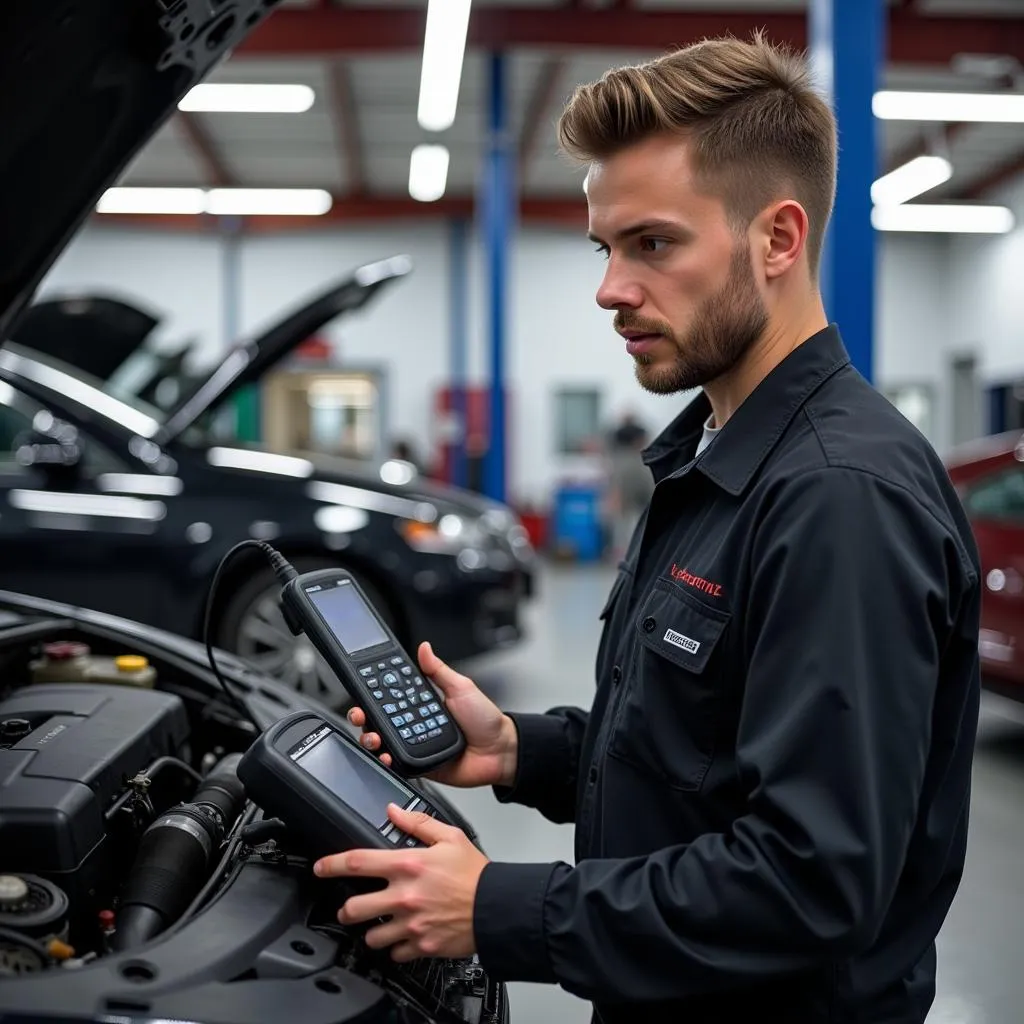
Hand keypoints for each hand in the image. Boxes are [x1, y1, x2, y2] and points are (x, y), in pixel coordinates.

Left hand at [314, 803, 487, 961]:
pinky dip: (396, 947)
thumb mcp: (450, 837)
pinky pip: (395, 953)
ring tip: (379, 925)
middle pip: (354, 908)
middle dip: (345, 909)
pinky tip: (403, 937)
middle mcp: (404, 896)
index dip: (331, 864)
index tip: (321, 867)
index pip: (358, 863)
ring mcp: (410, 924)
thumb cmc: (476, 874)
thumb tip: (394, 811)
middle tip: (349, 908)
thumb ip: (418, 823)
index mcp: (408, 865)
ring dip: (372, 931)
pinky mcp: (421, 945)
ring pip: (371, 936)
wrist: (497, 907)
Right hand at [349, 641, 517, 788]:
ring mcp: (415, 745)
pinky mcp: (418, 766)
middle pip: (379, 720)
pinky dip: (387, 761)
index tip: (363, 692)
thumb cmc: (485, 720)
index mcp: (422, 704)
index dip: (373, 695)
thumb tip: (424, 648)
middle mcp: (414, 724)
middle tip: (360, 715)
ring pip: (383, 742)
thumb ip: (439, 670)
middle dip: (364, 717)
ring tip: (373, 737)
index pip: (390, 697)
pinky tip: (385, 756)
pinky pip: (397, 764)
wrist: (500, 752)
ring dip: (371, 739)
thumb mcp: (461, 688)